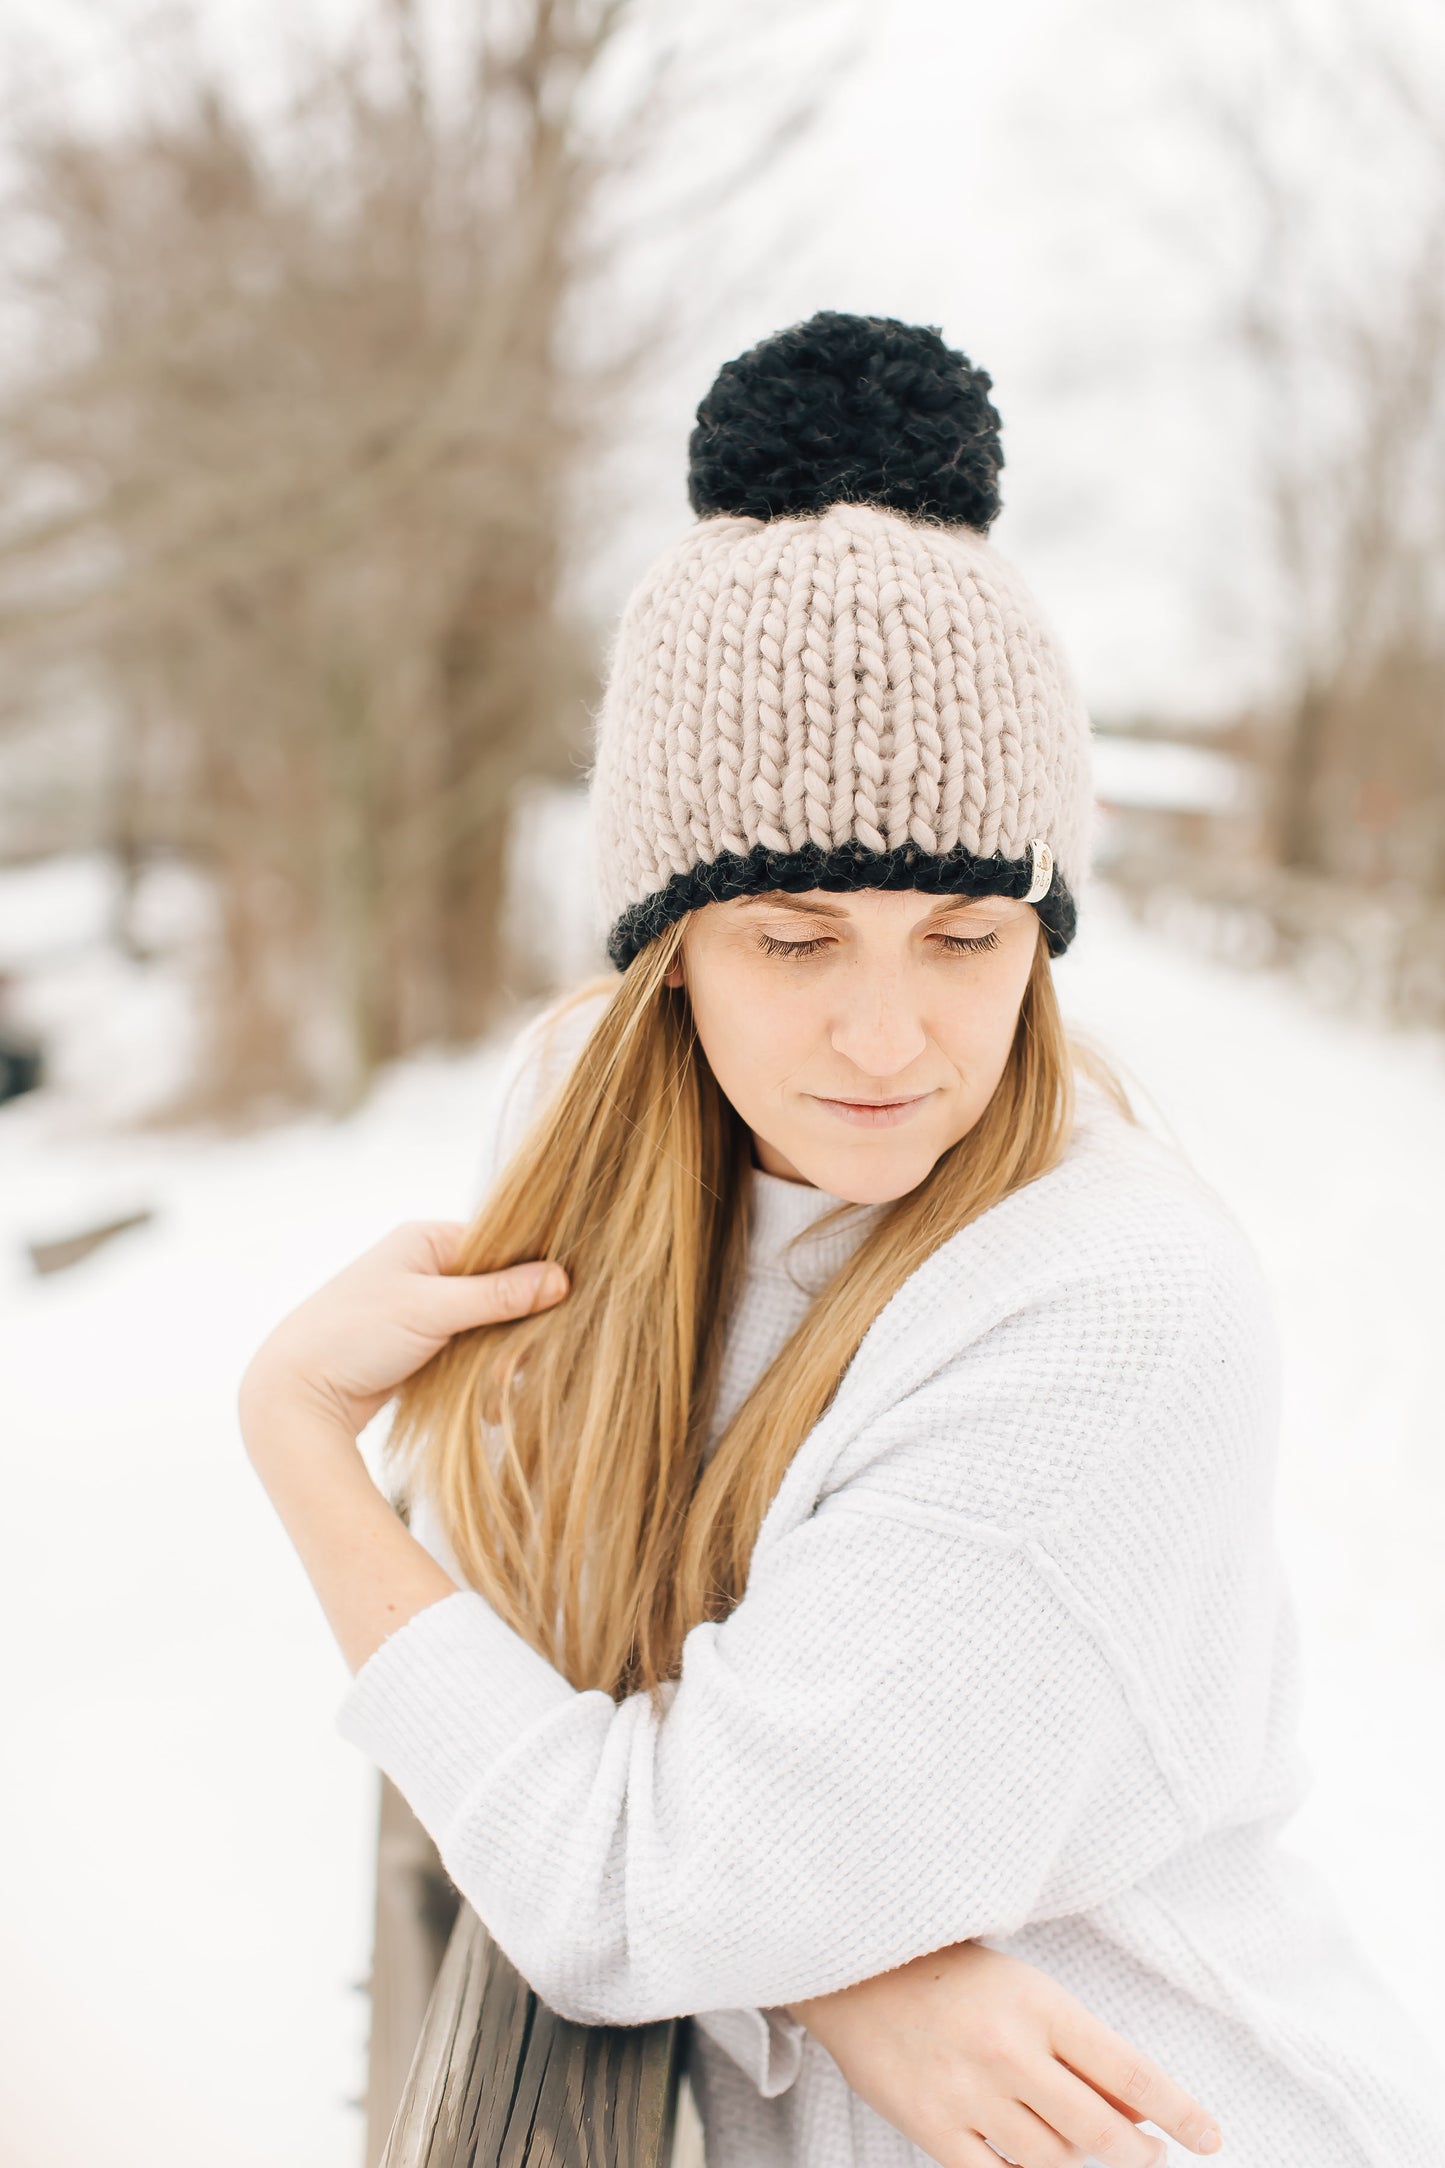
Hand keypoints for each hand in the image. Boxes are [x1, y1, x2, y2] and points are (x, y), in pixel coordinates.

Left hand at [238, 1218, 568, 1442]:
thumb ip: (498, 1295)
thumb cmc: (354, 1335)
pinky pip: (467, 1350)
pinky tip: (490, 1402)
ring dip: (500, 1356)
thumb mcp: (432, 1310)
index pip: (500, 1244)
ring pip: (486, 1324)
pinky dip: (481, 1372)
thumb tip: (561, 1279)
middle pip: (497, 1287)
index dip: (532, 1273)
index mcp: (425, 1239)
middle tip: (527, 1362)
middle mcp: (425, 1267)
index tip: (561, 1304)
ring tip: (507, 1385)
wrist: (295, 1394)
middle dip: (516, 1326)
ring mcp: (422, 1307)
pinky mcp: (419, 1345)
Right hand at [788, 1939, 1221, 2167]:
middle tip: (1148, 2154)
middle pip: (1099, 2131)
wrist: (856, 1972)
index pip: (1129, 2070)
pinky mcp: (933, 2127)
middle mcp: (1010, 2052)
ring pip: (1052, 2162)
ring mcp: (969, 2095)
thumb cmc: (951, 1974)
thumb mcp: (1025, 1991)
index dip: (1177, 2110)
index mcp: (1039, 2005)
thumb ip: (1077, 2050)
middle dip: (1136, 2153)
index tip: (1210, 2137)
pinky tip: (1032, 2165)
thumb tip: (1138, 2109)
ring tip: (1081, 2144)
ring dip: (1077, 2161)